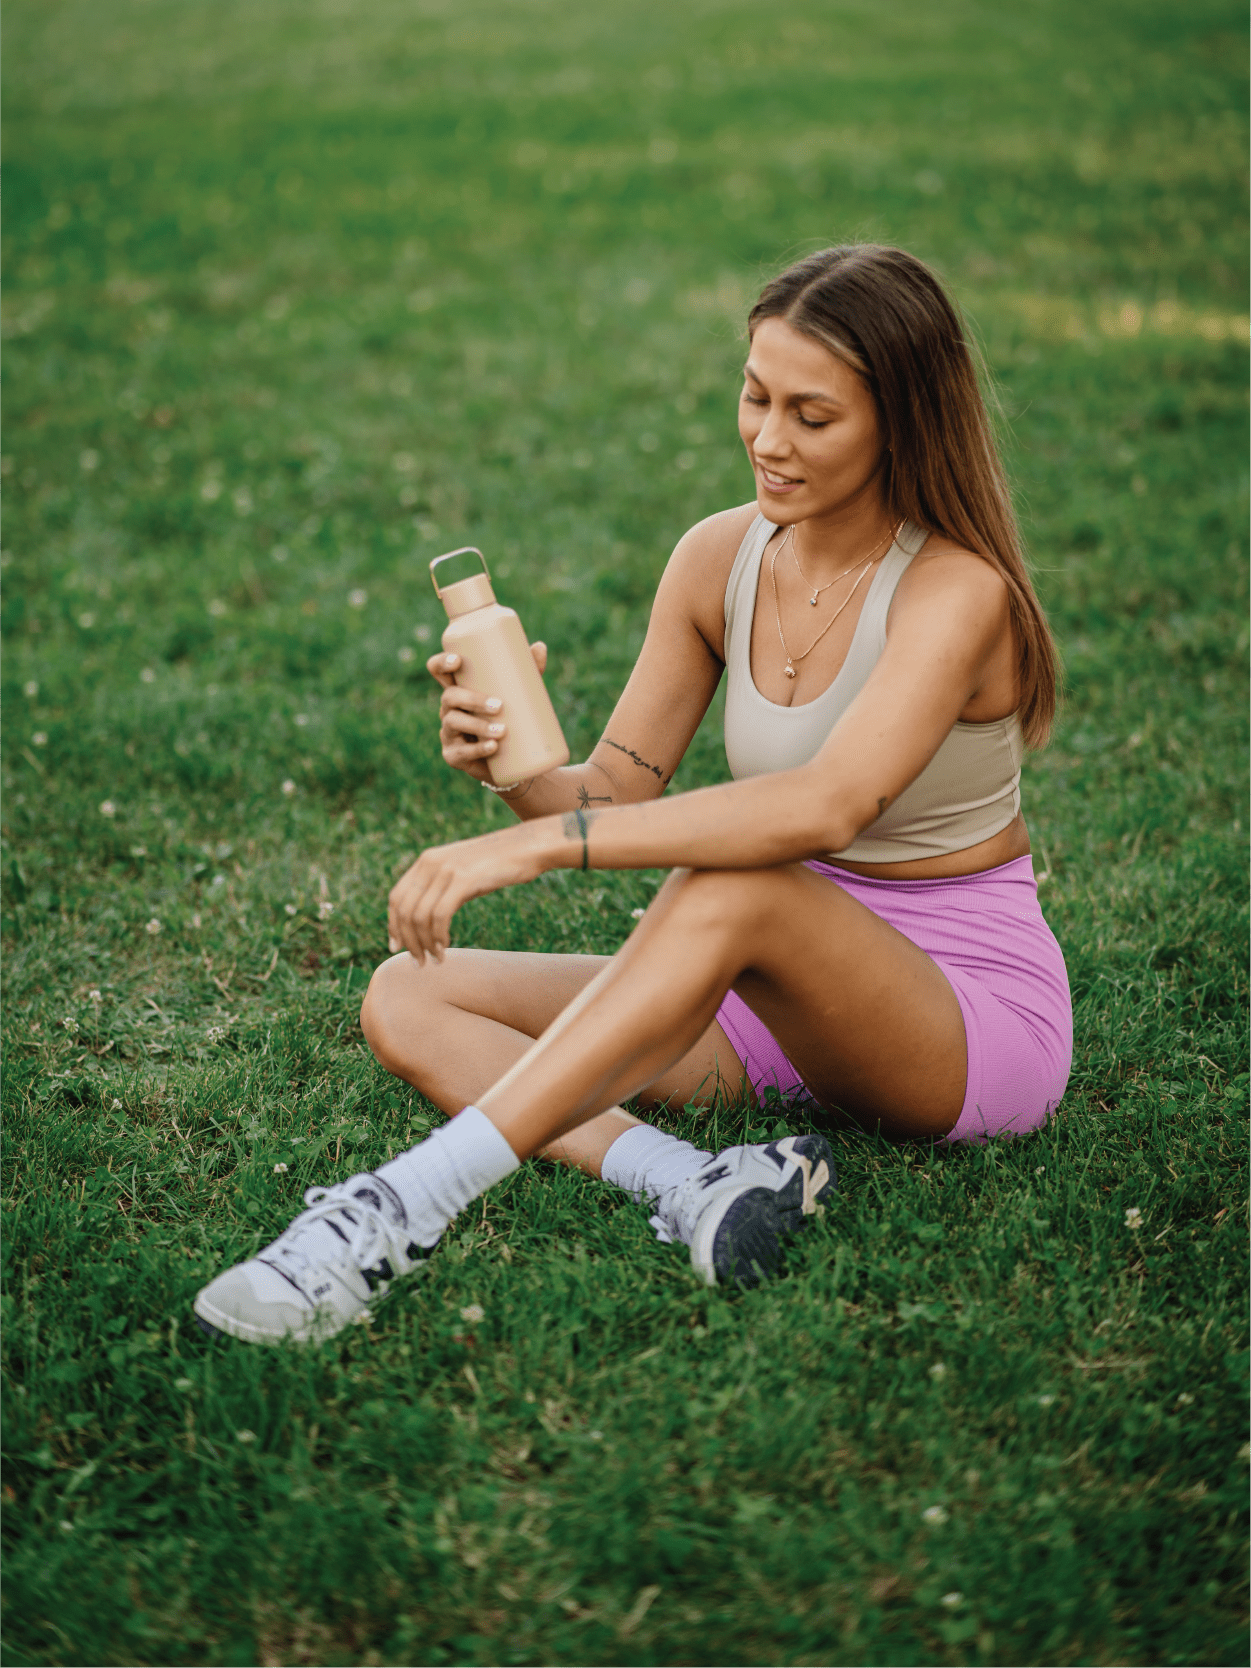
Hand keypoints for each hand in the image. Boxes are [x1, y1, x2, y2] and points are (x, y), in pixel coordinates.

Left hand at [387, 825, 547, 962]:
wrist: (528, 846)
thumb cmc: (499, 864)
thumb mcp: (462, 872)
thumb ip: (442, 888)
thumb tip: (427, 919)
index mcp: (426, 861)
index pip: (396, 897)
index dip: (393, 925)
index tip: (397, 948)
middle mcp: (430, 863)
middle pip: (404, 910)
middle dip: (408, 941)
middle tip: (418, 962)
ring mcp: (446, 870)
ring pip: (419, 916)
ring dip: (424, 944)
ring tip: (435, 960)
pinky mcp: (463, 879)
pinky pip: (439, 915)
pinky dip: (438, 937)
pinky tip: (445, 948)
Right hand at [429, 641, 547, 781]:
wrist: (510, 761)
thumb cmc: (510, 718)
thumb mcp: (519, 694)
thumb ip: (528, 671)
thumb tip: (539, 647)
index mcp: (459, 688)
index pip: (438, 670)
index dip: (442, 663)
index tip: (458, 661)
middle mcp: (449, 708)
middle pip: (449, 697)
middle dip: (472, 699)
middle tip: (499, 705)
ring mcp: (448, 732)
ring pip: (455, 723)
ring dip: (478, 726)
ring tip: (502, 731)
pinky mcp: (453, 755)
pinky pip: (461, 752)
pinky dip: (478, 750)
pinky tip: (492, 747)